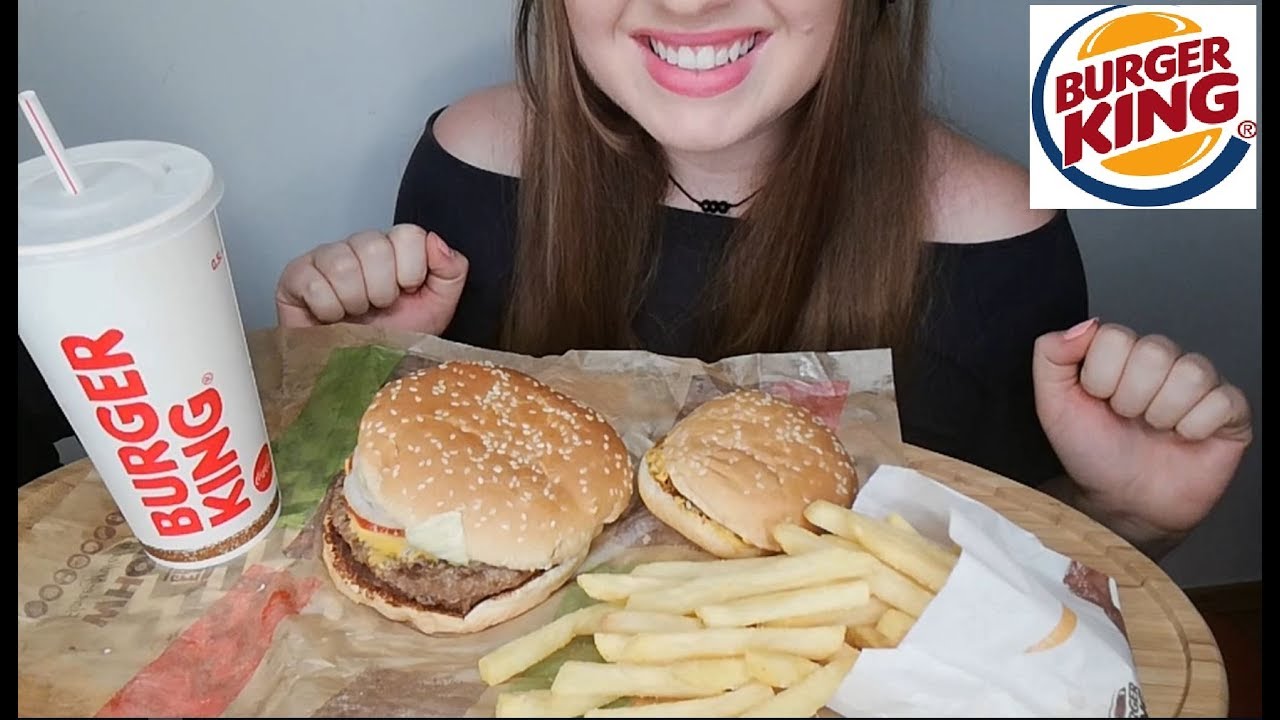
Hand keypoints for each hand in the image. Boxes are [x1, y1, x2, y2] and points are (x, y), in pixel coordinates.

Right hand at [275, 224, 467, 335]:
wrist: (360, 374)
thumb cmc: (395, 340)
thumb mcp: (437, 309)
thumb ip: (451, 272)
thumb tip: (435, 242)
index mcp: (393, 249)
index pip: (407, 234)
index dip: (410, 271)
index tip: (406, 293)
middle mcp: (359, 246)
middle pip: (374, 246)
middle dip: (382, 290)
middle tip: (378, 309)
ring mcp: (325, 257)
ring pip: (342, 263)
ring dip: (355, 301)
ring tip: (355, 315)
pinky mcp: (295, 277)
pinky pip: (313, 283)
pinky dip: (328, 309)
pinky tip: (332, 318)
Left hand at [1032, 318, 1251, 541]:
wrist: (1122, 501)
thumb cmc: (1092, 452)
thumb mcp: (1053, 405)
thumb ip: (1051, 356)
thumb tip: (1083, 326)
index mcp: (1122, 353)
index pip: (1116, 336)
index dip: (1100, 377)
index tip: (1098, 401)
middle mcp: (1163, 360)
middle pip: (1155, 351)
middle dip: (1130, 398)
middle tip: (1127, 419)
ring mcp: (1199, 384)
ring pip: (1191, 373)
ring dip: (1162, 413)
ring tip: (1154, 429)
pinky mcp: (1230, 411)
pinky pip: (1222, 402)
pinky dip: (1195, 428)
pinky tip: (1183, 438)